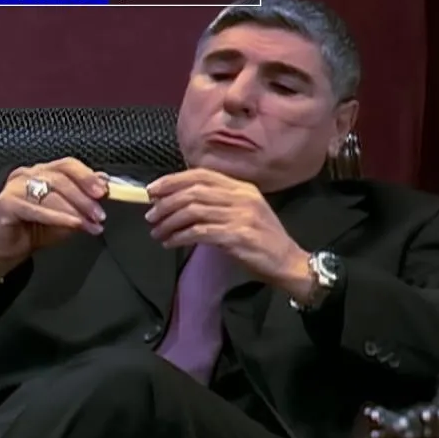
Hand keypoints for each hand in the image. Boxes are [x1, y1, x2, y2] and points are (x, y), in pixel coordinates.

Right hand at [0, 158, 107, 283]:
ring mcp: (14, 187)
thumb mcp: (67, 215)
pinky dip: (58, 217)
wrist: (7, 250)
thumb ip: (83, 200)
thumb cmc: (35, 230)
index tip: (104, 191)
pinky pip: (36, 209)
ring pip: (50, 193)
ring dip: (75, 210)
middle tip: (100, 214)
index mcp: (42, 172)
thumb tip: (105, 185)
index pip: (67, 165)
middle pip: (61, 178)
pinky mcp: (5, 203)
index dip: (87, 176)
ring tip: (90, 224)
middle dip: (84, 198)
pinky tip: (74, 224)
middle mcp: (27, 174)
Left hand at [144, 169, 311, 297]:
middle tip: (151, 216)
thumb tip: (181, 202)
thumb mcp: (245, 213)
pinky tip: (170, 243)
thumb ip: (220, 203)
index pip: (201, 175)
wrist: (287, 262)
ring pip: (193, 211)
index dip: (173, 180)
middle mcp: (242, 197)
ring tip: (157, 232)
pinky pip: (199, 232)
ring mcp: (240, 216)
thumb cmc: (263, 240)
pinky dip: (179, 237)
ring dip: (169, 222)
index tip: (153, 191)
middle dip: (166, 203)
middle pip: (194, 191)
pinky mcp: (237, 236)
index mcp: (243, 188)